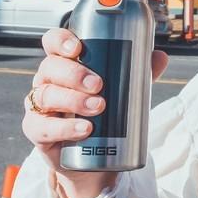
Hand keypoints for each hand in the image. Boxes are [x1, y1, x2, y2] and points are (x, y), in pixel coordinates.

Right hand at [22, 28, 168, 197]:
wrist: (92, 157)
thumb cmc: (103, 114)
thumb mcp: (122, 91)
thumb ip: (139, 73)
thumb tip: (161, 57)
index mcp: (64, 64)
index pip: (53, 43)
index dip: (60, 40)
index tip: (78, 48)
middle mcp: (47, 81)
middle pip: (50, 67)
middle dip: (74, 74)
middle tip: (99, 84)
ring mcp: (39, 106)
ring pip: (46, 95)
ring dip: (73, 100)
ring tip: (98, 107)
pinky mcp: (36, 130)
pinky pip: (43, 126)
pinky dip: (64, 127)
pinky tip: (84, 129)